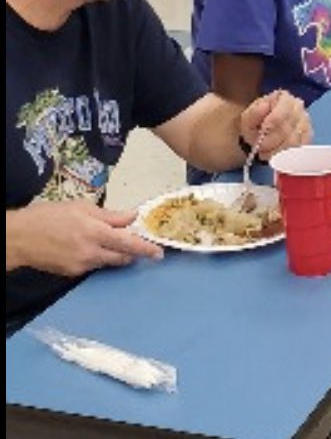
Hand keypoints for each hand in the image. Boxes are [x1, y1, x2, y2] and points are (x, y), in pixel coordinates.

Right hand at [7, 199, 162, 276]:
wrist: (20, 238)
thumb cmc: (50, 216)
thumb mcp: (82, 208)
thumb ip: (110, 215)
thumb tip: (132, 217)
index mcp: (95, 232)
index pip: (128, 243)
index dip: (145, 248)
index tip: (158, 252)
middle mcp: (90, 253)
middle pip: (121, 257)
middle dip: (133, 252)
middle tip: (138, 243)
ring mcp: (81, 266)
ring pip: (108, 262)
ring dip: (115, 254)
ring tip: (109, 240)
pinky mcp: (72, 274)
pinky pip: (94, 265)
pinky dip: (99, 257)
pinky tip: (91, 246)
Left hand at [240, 89, 311, 158]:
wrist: (263, 130)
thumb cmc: (257, 121)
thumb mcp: (248, 117)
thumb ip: (254, 113)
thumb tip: (263, 107)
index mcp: (284, 98)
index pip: (282, 111)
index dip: (272, 122)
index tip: (262, 132)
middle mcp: (298, 107)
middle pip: (287, 129)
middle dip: (270, 142)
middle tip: (259, 148)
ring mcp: (305, 122)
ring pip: (293, 141)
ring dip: (276, 150)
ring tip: (265, 152)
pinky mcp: (307, 136)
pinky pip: (298, 148)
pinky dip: (284, 154)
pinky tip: (275, 154)